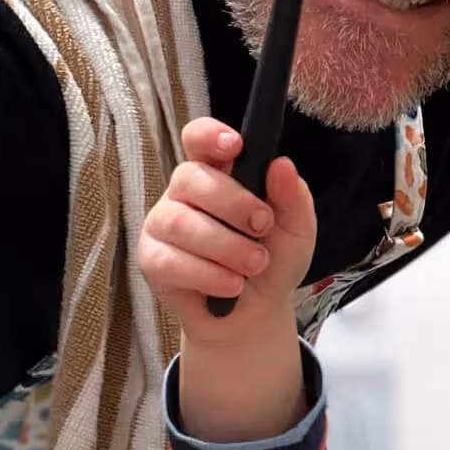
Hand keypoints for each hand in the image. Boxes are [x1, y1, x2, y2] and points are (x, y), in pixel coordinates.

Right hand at [139, 118, 316, 343]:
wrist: (256, 314)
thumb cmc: (272, 262)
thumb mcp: (296, 230)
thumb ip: (293, 197)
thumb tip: (282, 165)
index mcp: (218, 174)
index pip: (199, 139)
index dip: (210, 135)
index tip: (235, 146)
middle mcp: (184, 193)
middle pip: (190, 177)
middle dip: (234, 204)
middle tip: (263, 228)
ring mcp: (163, 225)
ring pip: (181, 222)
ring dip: (227, 247)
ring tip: (255, 264)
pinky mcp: (152, 260)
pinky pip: (172, 261)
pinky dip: (211, 275)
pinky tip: (232, 285)